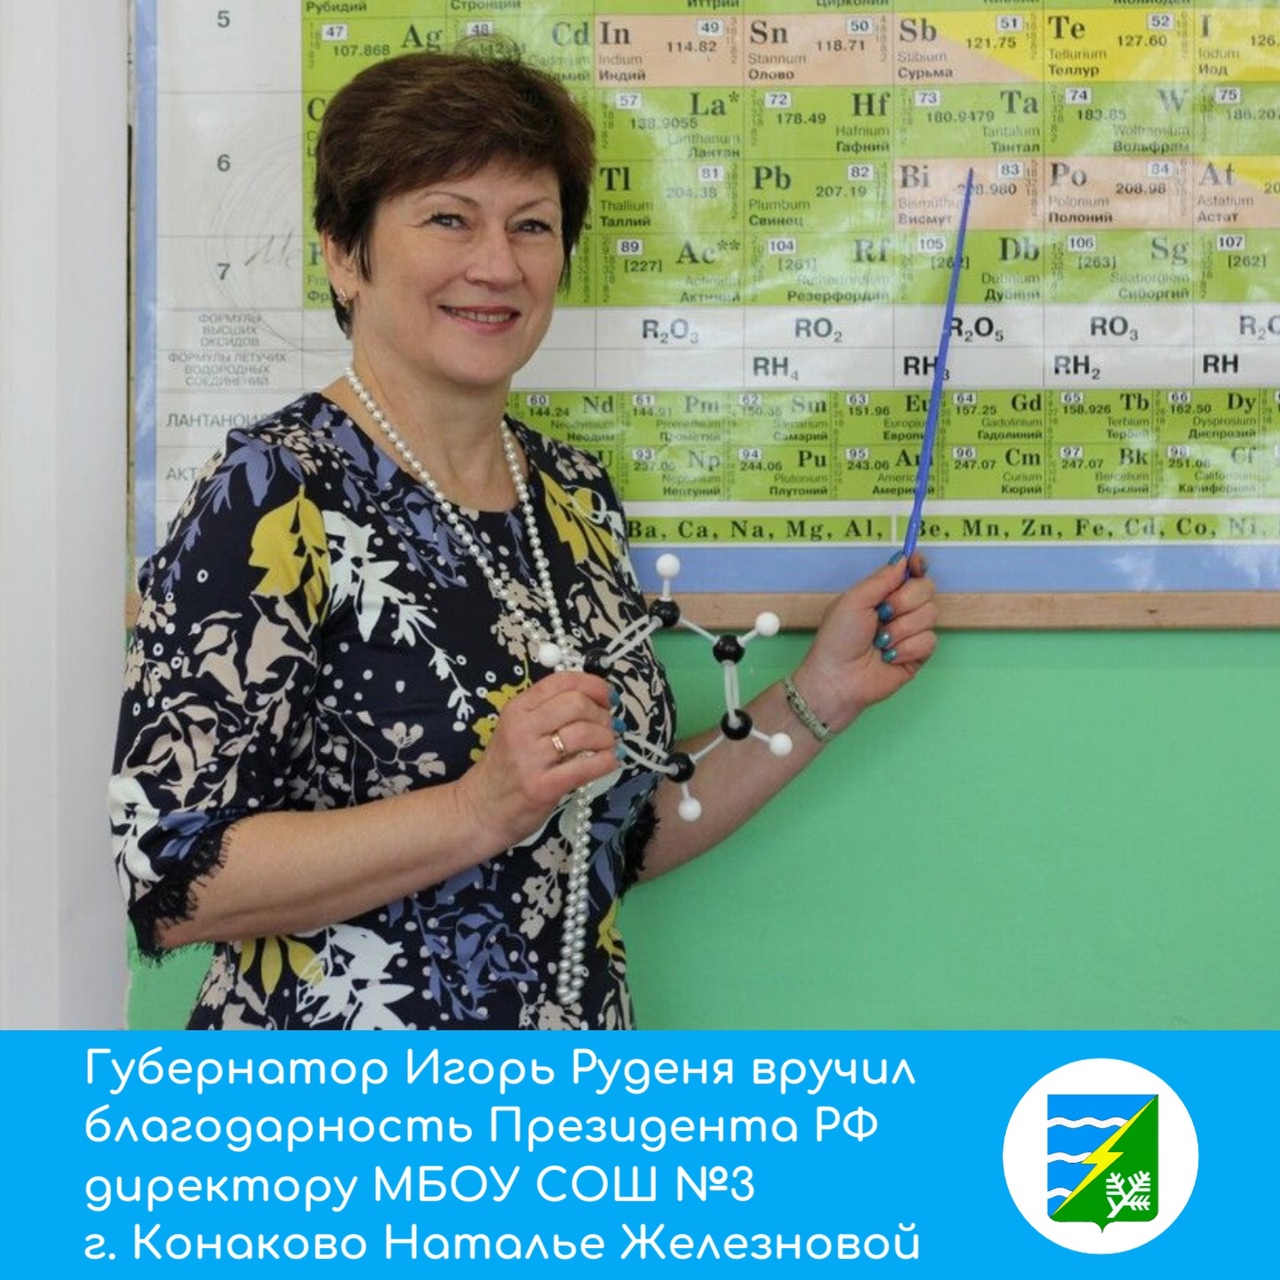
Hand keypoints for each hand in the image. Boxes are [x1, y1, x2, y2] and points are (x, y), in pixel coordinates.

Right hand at [452, 671, 619, 851]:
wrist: (479, 810)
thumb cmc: (505, 769)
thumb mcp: (517, 730)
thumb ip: (549, 713)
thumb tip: (598, 701)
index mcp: (518, 709)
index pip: (563, 681)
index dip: (594, 686)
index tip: (606, 699)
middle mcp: (522, 728)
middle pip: (577, 703)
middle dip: (602, 714)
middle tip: (607, 728)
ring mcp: (531, 758)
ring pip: (585, 733)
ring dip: (607, 738)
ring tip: (606, 747)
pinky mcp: (543, 787)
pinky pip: (587, 766)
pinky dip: (607, 761)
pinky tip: (608, 762)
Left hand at [791, 553, 937, 733]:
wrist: (838, 678)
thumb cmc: (838, 639)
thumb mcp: (854, 600)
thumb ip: (881, 579)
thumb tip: (904, 559)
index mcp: (881, 594)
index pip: (911, 572)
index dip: (918, 565)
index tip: (917, 564)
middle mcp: (899, 610)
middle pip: (926, 588)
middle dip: (904, 601)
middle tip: (882, 614)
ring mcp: (910, 632)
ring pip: (930, 614)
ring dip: (901, 629)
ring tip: (880, 642)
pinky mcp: (918, 654)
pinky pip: (929, 640)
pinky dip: (907, 648)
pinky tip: (889, 657)